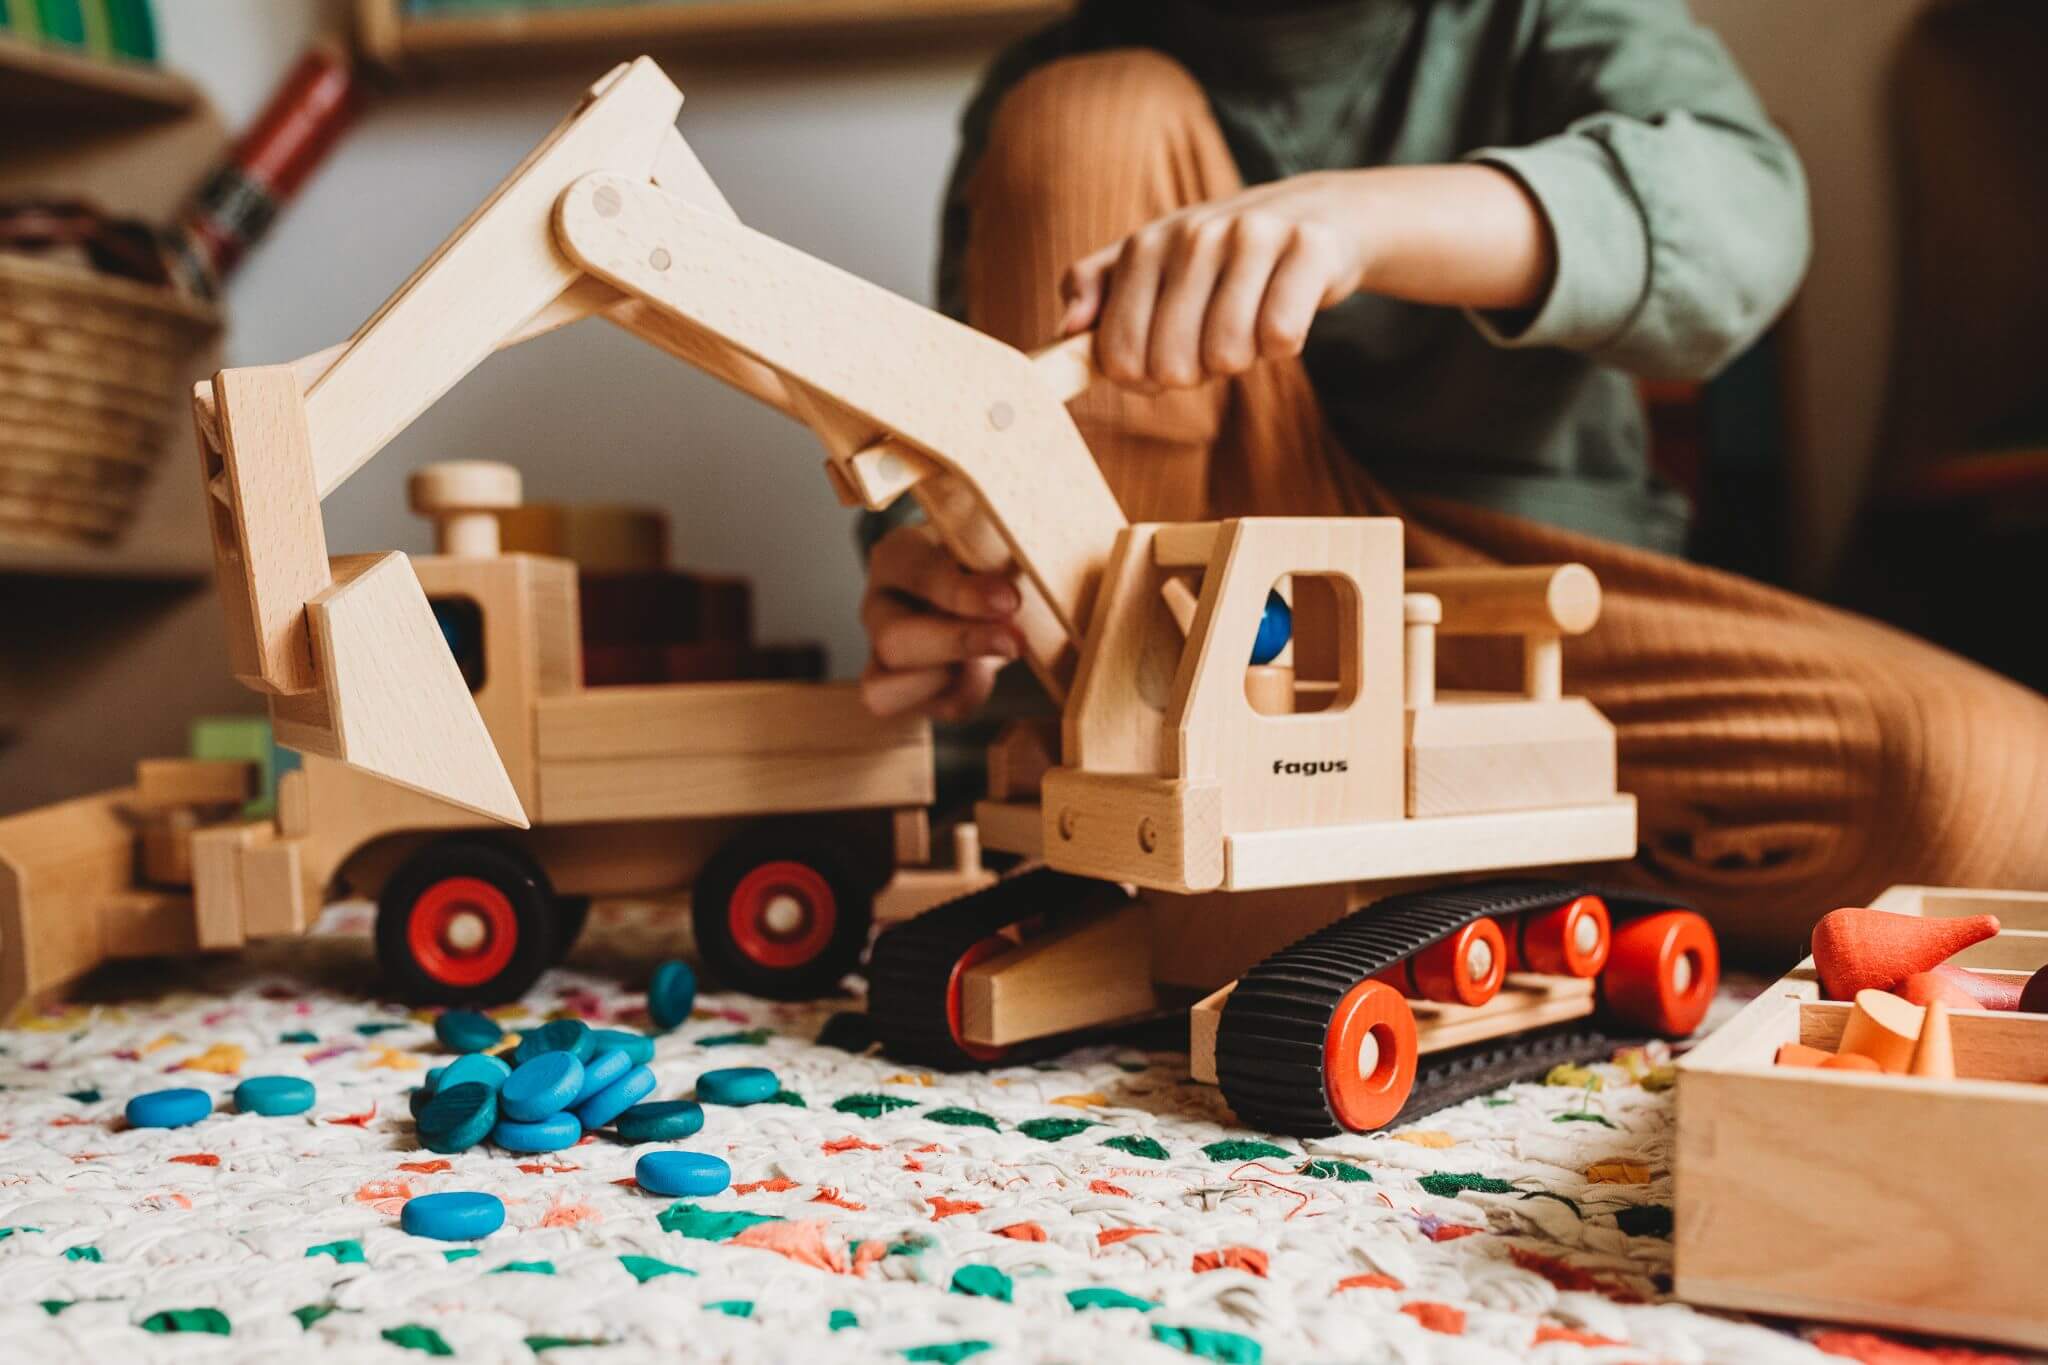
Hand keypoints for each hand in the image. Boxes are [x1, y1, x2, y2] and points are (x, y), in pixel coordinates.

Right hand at [859, 523, 1023, 720]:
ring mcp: (880, 655)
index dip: (960, 592)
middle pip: (893, 640)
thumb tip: (1011, 600)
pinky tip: (986, 669)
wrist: (982, 583)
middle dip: (958, 644)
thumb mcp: (992, 543)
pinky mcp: (903, 691)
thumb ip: (997, 559)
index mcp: (897, 557)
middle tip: (1014, 641)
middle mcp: (878, 607)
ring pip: (886, 689)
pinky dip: (968, 692)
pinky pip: (934, 706)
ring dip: (953, 679)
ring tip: (1001, 653)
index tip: (1008, 600)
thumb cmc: (987, 557)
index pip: (914, 573)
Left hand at [1058, 165, 1552, 390]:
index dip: (1144, 379)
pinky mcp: (1309, 248)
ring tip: (1250, 324)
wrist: (1319, 215)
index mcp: (1145, 245)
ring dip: (1243, 359)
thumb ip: (1098, 292)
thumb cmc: (1224, 257)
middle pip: (1173, 365)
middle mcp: (1194, 235)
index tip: (1166, 361)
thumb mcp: (1154, 264)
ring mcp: (1253, 236)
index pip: (1120, 355)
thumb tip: (1065, 329)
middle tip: (1215, 343)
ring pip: (1228, 355)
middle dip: (1196, 372)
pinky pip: (1281, 338)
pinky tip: (1286, 310)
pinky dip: (1284, 344)